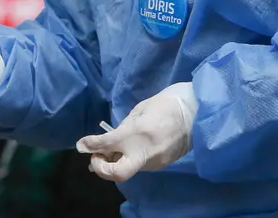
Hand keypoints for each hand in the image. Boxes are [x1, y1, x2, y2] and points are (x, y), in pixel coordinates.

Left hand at [76, 82, 197, 181]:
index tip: (81, 145)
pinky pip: (139, 165)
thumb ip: (123, 127)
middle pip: (118, 173)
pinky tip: (127, 151)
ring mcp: (156, 161)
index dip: (91, 145)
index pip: (108, 143)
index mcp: (139, 132)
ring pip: (128, 170)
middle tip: (95, 158)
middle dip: (101, 169)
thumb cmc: (166, 104)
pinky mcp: (162, 165)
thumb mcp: (140, 109)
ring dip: (114, 163)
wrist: (196, 112)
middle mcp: (146, 151)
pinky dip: (129, 160)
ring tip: (109, 152)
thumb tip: (108, 141)